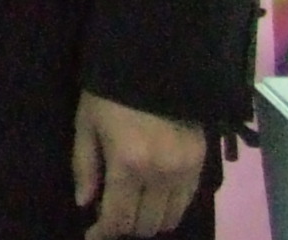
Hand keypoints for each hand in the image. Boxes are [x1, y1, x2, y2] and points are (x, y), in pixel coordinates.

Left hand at [74, 91, 205, 238]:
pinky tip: (153, 197)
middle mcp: (161, 176)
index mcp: (128, 165)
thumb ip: (85, 166)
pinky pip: (187, 202)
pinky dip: (169, 208)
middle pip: (147, 224)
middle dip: (125, 228)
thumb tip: (85, 203)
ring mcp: (185, 172)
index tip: (91, 235)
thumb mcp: (86, 123)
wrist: (157, 64)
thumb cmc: (110, 92)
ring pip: (170, 218)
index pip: (119, 218)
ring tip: (131, 208)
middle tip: (109, 216)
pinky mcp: (202, 164)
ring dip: (149, 221)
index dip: (104, 233)